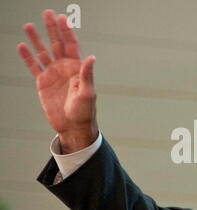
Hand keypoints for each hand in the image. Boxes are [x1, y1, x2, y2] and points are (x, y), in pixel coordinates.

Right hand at [17, 10, 97, 152]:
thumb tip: (91, 57)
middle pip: (57, 44)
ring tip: (29, 25)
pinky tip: (22, 46)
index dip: (67, 32)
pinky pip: (34, 67)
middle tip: (47, 13)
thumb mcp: (88, 93)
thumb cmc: (84, 111)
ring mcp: (53, 74)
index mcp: (77, 68)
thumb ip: (87, 75)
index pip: (72, 46)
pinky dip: (27, 57)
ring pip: (43, 52)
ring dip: (36, 39)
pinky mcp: (43, 83)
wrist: (73, 126)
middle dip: (52, 29)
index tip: (63, 18)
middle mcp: (65, 68)